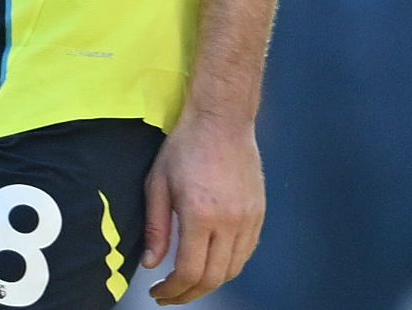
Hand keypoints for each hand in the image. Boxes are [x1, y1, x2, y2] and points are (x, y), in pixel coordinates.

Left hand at [143, 112, 264, 303]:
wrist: (222, 119)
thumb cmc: (186, 146)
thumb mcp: (157, 185)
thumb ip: (156, 229)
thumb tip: (152, 264)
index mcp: (201, 214)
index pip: (190, 271)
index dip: (173, 290)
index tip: (159, 292)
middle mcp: (230, 220)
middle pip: (214, 276)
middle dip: (189, 293)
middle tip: (171, 295)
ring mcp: (249, 216)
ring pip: (234, 267)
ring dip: (211, 281)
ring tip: (190, 282)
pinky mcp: (259, 210)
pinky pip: (247, 250)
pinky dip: (230, 265)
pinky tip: (213, 262)